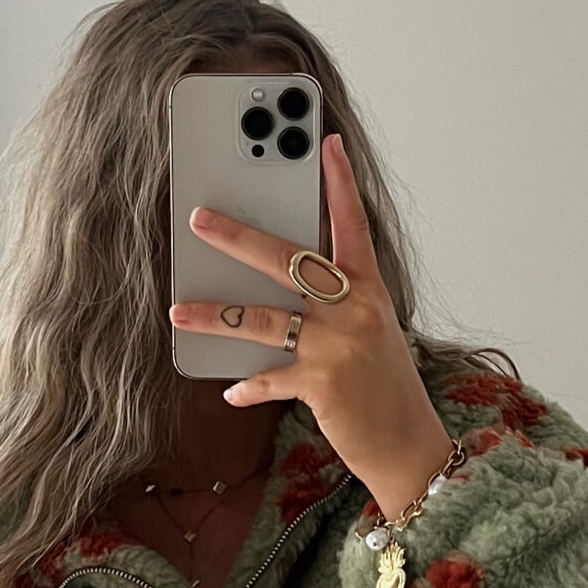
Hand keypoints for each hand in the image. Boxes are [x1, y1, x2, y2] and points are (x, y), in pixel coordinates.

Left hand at [170, 133, 452, 519]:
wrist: (410, 444)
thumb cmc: (384, 385)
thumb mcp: (369, 332)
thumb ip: (333, 303)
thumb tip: (277, 283)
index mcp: (370, 289)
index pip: (352, 225)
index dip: (339, 183)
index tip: (325, 143)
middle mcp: (355, 309)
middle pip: (289, 259)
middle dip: (238, 236)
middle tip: (200, 217)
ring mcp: (338, 345)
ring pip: (261, 317)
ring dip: (213, 314)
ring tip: (178, 309)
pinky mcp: (322, 383)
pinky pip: (269, 377)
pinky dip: (248, 385)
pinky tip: (231, 389)